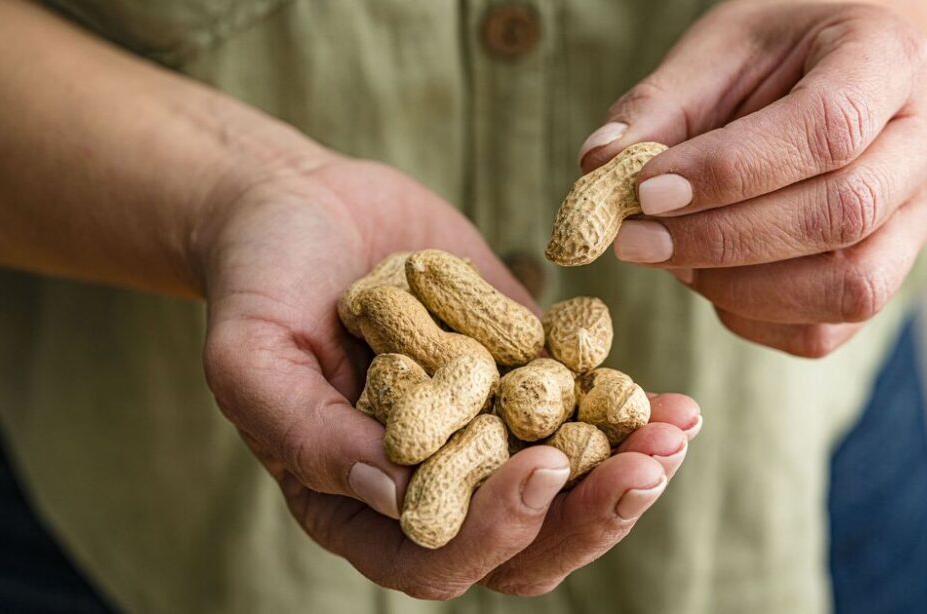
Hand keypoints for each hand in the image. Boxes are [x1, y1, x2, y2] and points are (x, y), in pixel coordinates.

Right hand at [197, 158, 700, 597]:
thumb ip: (308, 434)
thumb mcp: (252, 357)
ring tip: (674, 434)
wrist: (300, 205)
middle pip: (523, 540)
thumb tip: (396, 495)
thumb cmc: (258, 282)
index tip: (540, 470)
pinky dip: (629, 413)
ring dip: (628, 472)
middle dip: (589, 513)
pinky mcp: (521, 376)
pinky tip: (674, 403)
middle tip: (645, 467)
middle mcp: (432, 480)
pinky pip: (583, 411)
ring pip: (568, 486)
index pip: (436, 556)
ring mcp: (484, 430)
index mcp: (360, 502)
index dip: (496, 532)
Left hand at [579, 1, 926, 356]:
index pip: (827, 128)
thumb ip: (659, 106)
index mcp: (890, 59)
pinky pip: (829, 329)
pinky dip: (754, 320)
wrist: (835, 72)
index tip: (646, 191)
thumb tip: (599, 168)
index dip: (730, 172)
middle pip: (842, 215)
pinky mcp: (891, 272)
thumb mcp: (716, 50)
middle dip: (722, 239)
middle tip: (634, 239)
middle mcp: (925, 141)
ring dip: (739, 288)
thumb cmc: (776, 54)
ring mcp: (920, 216)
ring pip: (849, 286)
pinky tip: (708, 282)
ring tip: (671, 258)